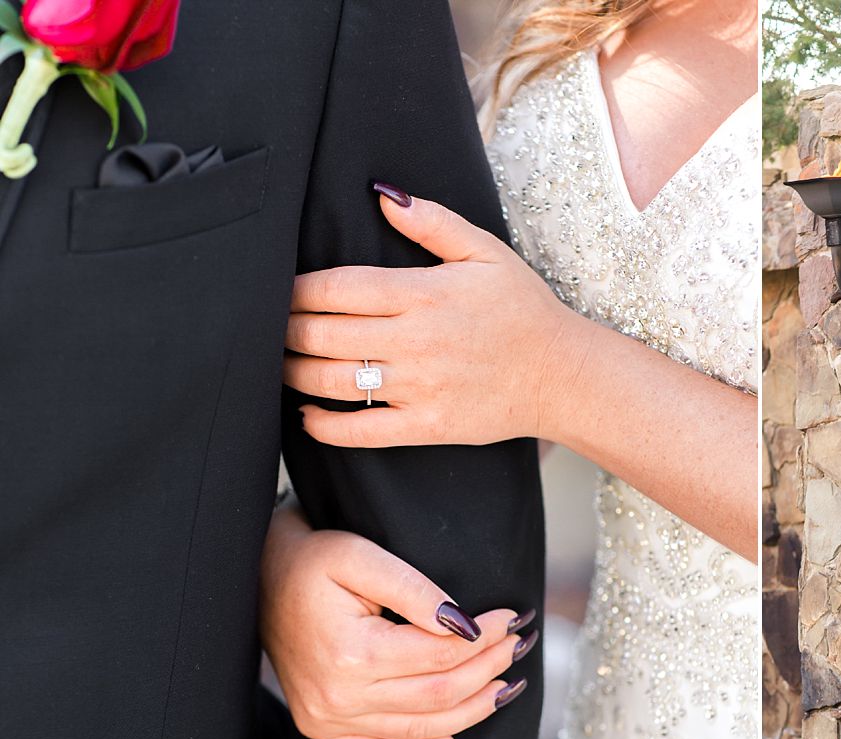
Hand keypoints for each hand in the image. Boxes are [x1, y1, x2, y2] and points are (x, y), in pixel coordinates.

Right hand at [259, 508, 535, 738]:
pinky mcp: (322, 729)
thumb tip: (464, 625)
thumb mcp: (361, 556)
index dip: (485, 640)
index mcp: (351, 654)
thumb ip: (416, 590)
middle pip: (439, 696)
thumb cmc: (312, 560)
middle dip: (488, 671)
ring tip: (507, 687)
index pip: (441, 656)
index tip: (510, 617)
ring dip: (472, 711)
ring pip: (421, 729)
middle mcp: (338, 698)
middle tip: (519, 646)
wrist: (259, 577)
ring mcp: (328, 720)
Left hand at [284, 189, 591, 447]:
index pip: (335, 287)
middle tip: (268, 326)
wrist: (563, 375)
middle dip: (283, 330)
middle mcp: (415, 340)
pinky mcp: (427, 426)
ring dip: (293, 373)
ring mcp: (419, 387)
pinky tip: (308, 414)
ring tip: (280, 363)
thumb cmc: (523, 311)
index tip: (276, 288)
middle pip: (322, 334)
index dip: (293, 289)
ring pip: (332, 381)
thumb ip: (433, 222)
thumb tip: (382, 195)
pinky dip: (324, 425)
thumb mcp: (485, 253)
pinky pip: (361, 431)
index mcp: (423, 293)